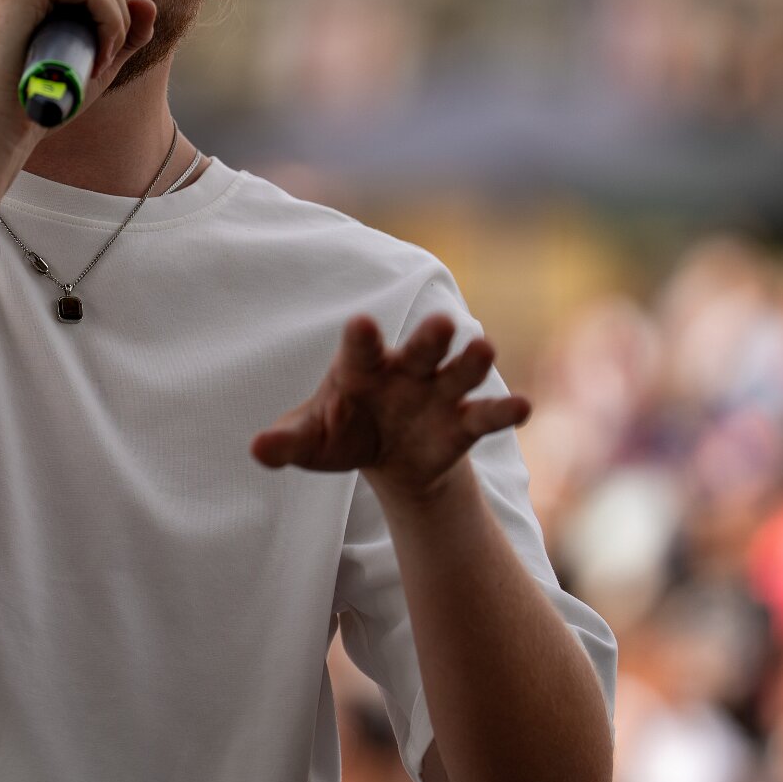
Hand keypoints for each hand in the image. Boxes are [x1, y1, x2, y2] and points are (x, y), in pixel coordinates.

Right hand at [0, 0, 157, 141]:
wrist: (1, 128)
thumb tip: (148, 2)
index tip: (104, 44)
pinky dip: (110, 21)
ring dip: (117, 17)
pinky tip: (99, 57)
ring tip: (101, 59)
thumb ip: (123, 33)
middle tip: (107, 51)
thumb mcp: (93, 59)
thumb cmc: (43, 97)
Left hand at [250, 313, 529, 502]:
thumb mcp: (312, 442)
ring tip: (485, 348)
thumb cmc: (343, 433)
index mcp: (363, 367)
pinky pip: (486, 416)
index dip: (362, 339)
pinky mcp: (462, 425)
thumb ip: (287, 443)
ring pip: (459, 372)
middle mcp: (406, 371)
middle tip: (442, 323)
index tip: (361, 325)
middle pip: (421, 348)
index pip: (361, 349)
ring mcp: (438, 394)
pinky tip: (524, 408)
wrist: (388, 457)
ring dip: (472, 362)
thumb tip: (257, 451)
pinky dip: (504, 412)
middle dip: (430, 337)